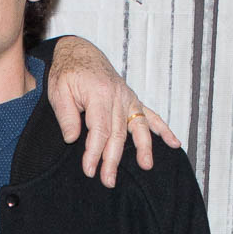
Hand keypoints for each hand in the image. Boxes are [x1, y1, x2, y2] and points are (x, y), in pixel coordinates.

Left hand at [48, 36, 180, 186]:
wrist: (79, 52)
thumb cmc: (67, 73)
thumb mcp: (58, 91)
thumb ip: (66, 116)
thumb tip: (72, 139)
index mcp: (99, 94)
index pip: (99, 129)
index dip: (94, 152)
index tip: (89, 170)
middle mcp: (118, 96)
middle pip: (118, 133)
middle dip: (113, 159)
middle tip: (108, 180)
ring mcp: (128, 98)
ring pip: (138, 126)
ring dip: (143, 147)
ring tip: (146, 165)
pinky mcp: (132, 100)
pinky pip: (151, 115)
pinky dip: (163, 129)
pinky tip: (174, 143)